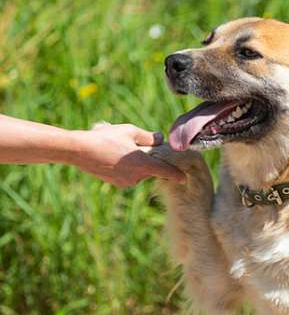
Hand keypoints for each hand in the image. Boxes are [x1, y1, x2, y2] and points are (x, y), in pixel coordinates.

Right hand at [68, 124, 184, 187]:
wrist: (78, 150)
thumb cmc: (105, 138)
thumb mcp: (130, 131)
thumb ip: (148, 137)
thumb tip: (160, 139)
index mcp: (143, 165)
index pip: (166, 171)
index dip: (176, 174)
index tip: (184, 178)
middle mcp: (136, 177)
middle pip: (150, 169)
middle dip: (149, 159)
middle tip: (138, 145)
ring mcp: (125, 182)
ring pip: (138, 171)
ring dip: (136, 162)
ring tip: (120, 147)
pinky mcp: (115, 182)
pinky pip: (127, 174)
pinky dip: (125, 166)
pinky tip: (113, 154)